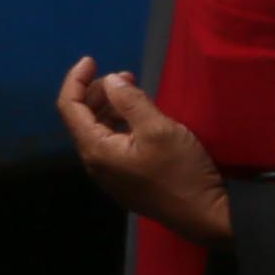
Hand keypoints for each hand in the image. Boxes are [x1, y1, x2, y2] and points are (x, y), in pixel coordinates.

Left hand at [56, 57, 230, 247]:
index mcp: (96, 150)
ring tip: (133, 90)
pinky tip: (138, 115)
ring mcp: (110, 174)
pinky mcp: (125, 179)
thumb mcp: (158, 128)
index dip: (76, 80)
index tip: (92, 59)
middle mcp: (96, 163)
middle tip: (125, 75)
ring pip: (97, 131)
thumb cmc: (181, 170)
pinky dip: (118, 123)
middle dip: (97, 91)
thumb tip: (110, 80)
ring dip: (109, 106)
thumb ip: (130, 101)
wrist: (204, 214)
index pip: (69, 107)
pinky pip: (111, 144)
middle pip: (81, 118)